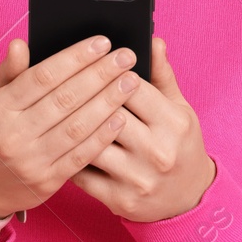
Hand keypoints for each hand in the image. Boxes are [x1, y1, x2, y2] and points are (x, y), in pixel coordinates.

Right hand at [0, 35, 142, 220]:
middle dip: (100, 75)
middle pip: (65, 98)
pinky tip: (121, 117)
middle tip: (126, 57)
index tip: (101, 43)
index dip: (75, 58)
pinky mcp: (48, 181)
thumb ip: (9, 72)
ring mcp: (31, 160)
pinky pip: (81, 155)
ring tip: (130, 82)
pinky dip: (103, 135)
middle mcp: (13, 134)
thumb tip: (21, 43)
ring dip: (108, 101)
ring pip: (77, 126)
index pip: (43, 76)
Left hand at [70, 37, 215, 222]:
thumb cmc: (181, 146)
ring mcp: (138, 178)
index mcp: (174, 123)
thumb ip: (163, 75)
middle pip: (110, 114)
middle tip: (62, 81)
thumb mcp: (180, 109)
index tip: (90, 61)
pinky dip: (67, 156)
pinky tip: (55, 141)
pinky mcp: (120, 200)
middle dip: (85, 95)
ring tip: (52, 109)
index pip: (134, 88)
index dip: (108, 72)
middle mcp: (158, 151)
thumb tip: (153, 41)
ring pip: (93, 144)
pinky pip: (84, 174)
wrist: (188, 200)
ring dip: (71, 125)